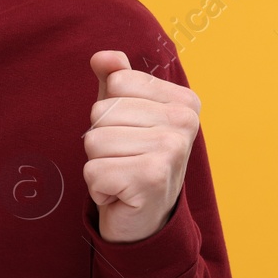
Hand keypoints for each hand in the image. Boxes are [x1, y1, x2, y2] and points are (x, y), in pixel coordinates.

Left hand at [83, 50, 199, 242]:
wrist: (146, 220)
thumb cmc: (133, 160)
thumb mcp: (124, 115)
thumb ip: (114, 79)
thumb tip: (102, 57)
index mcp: (183, 101)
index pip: (116, 82)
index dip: (110, 111)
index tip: (131, 135)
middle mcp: (184, 122)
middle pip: (102, 111)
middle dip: (101, 140)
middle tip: (125, 160)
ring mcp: (171, 150)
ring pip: (94, 141)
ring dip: (99, 165)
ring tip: (123, 176)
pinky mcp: (151, 178)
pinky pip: (93, 171)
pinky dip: (98, 188)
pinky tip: (120, 194)